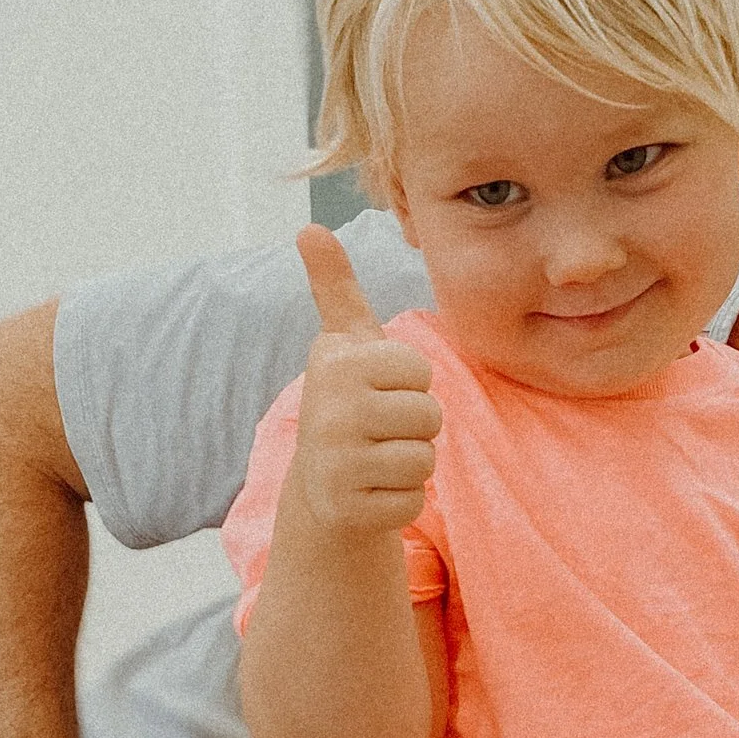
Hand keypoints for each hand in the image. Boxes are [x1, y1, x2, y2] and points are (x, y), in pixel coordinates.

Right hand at [287, 226, 442, 534]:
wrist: (320, 484)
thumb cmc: (347, 401)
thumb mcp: (343, 344)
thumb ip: (335, 287)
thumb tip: (308, 227)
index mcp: (336, 365)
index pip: (420, 370)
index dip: (409, 383)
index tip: (377, 390)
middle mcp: (330, 412)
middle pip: (429, 416)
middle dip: (415, 426)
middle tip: (379, 430)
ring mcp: (337, 465)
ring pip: (425, 459)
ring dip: (411, 462)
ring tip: (376, 457)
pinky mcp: (350, 510)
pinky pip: (414, 500)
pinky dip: (402, 498)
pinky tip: (373, 489)